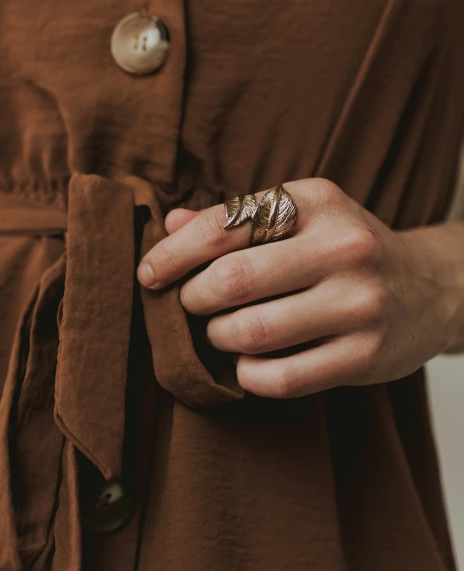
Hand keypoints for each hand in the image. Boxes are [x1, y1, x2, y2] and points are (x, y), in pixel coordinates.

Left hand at [137, 178, 456, 397]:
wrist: (428, 288)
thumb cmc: (344, 248)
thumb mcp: (300, 215)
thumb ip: (234, 219)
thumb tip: (169, 224)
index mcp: (317, 200)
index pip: (224, 224)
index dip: (173, 253)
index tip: (150, 273)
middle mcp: (343, 246)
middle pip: (232, 280)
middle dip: (192, 299)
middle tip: (188, 305)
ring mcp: (359, 302)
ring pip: (253, 332)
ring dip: (217, 338)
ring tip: (219, 332)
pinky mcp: (367, 354)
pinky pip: (282, 378)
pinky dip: (248, 375)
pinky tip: (247, 364)